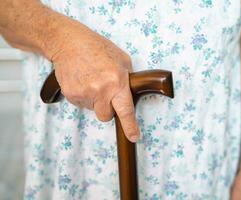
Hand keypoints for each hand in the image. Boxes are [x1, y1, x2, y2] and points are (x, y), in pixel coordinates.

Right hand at [51, 21, 139, 142]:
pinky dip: (83, 96)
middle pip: (106, 116)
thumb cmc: (98, 48)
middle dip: (107, 109)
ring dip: (95, 100)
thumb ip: (127, 79)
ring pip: (93, 110)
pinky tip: (83, 81)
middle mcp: (100, 91)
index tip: (134, 137)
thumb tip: (129, 94)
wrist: (69, 43)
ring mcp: (84, 94)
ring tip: (92, 80)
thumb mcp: (122, 60)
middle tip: (105, 93)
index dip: (130, 127)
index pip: (125, 111)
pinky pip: (81, 104)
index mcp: (116, 82)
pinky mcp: (71, 95)